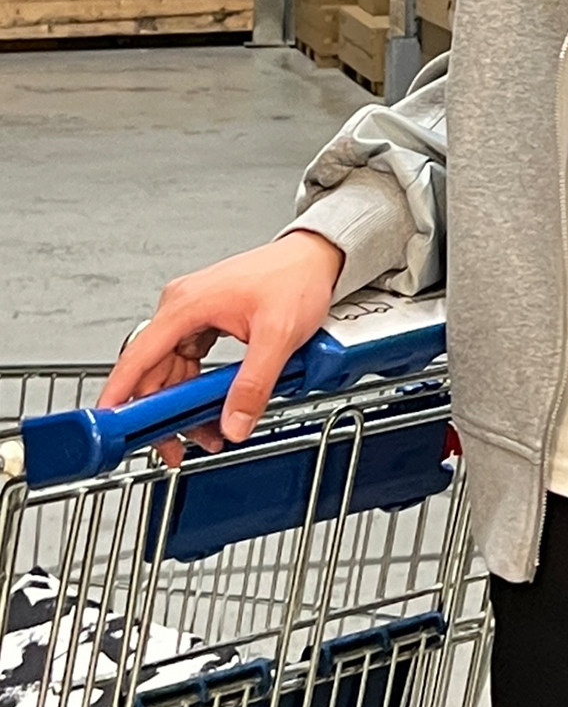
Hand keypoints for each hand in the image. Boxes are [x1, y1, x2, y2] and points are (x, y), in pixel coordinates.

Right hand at [97, 230, 344, 467]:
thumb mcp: (278, 335)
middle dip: (163, 414)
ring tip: (204, 434)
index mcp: (187, 305)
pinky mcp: (206, 323)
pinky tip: (212, 409)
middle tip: (175, 448)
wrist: (317, 257)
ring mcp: (193, 316)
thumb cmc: (297, 277)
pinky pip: (188, 364)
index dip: (120, 394)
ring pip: (171, 372)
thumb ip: (253, 384)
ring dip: (182, 406)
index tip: (110, 425)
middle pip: (153, 371)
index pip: (139, 356)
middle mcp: (182, 308)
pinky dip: (196, 390)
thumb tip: (233, 422)